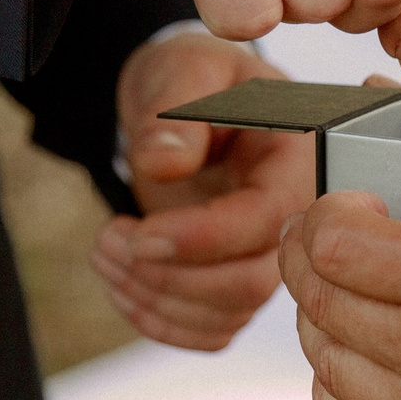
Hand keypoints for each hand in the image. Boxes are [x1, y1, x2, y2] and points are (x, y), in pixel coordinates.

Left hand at [93, 32, 309, 350]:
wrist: (186, 103)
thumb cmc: (194, 79)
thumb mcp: (185, 69)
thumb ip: (176, 113)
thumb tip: (164, 164)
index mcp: (296, 161)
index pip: (263, 221)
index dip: (201, 239)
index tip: (139, 234)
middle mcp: (292, 220)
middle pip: (248, 284)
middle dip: (168, 276)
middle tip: (109, 240)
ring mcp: (266, 258)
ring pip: (225, 314)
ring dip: (153, 299)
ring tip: (104, 251)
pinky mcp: (237, 283)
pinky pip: (211, 330)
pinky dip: (160, 322)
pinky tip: (122, 283)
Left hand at [281, 148, 400, 399]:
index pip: (346, 242)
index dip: (328, 213)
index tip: (352, 203)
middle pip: (317, 294)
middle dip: (303, 256)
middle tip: (318, 239)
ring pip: (322, 358)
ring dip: (316, 321)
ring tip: (335, 298)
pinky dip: (335, 388)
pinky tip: (353, 372)